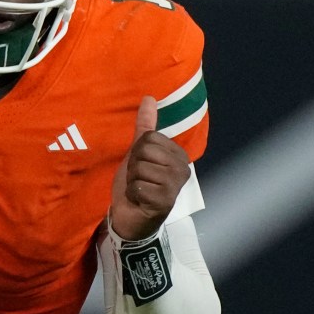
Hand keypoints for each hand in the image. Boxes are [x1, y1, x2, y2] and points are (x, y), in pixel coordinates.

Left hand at [110, 95, 190, 241]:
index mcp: (179, 155)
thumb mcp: (138, 152)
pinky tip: (140, 200)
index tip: (142, 167)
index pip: (149, 137)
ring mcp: (175, 186)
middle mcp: (182, 169)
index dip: (137, 152)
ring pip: (140, 168)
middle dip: (134, 166)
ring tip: (140, 190)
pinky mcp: (165, 201)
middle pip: (144, 151)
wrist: (130, 216)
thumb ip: (145, 126)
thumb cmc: (137, 184)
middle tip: (139, 180)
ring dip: (132, 180)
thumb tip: (148, 97)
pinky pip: (137, 186)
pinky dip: (133, 194)